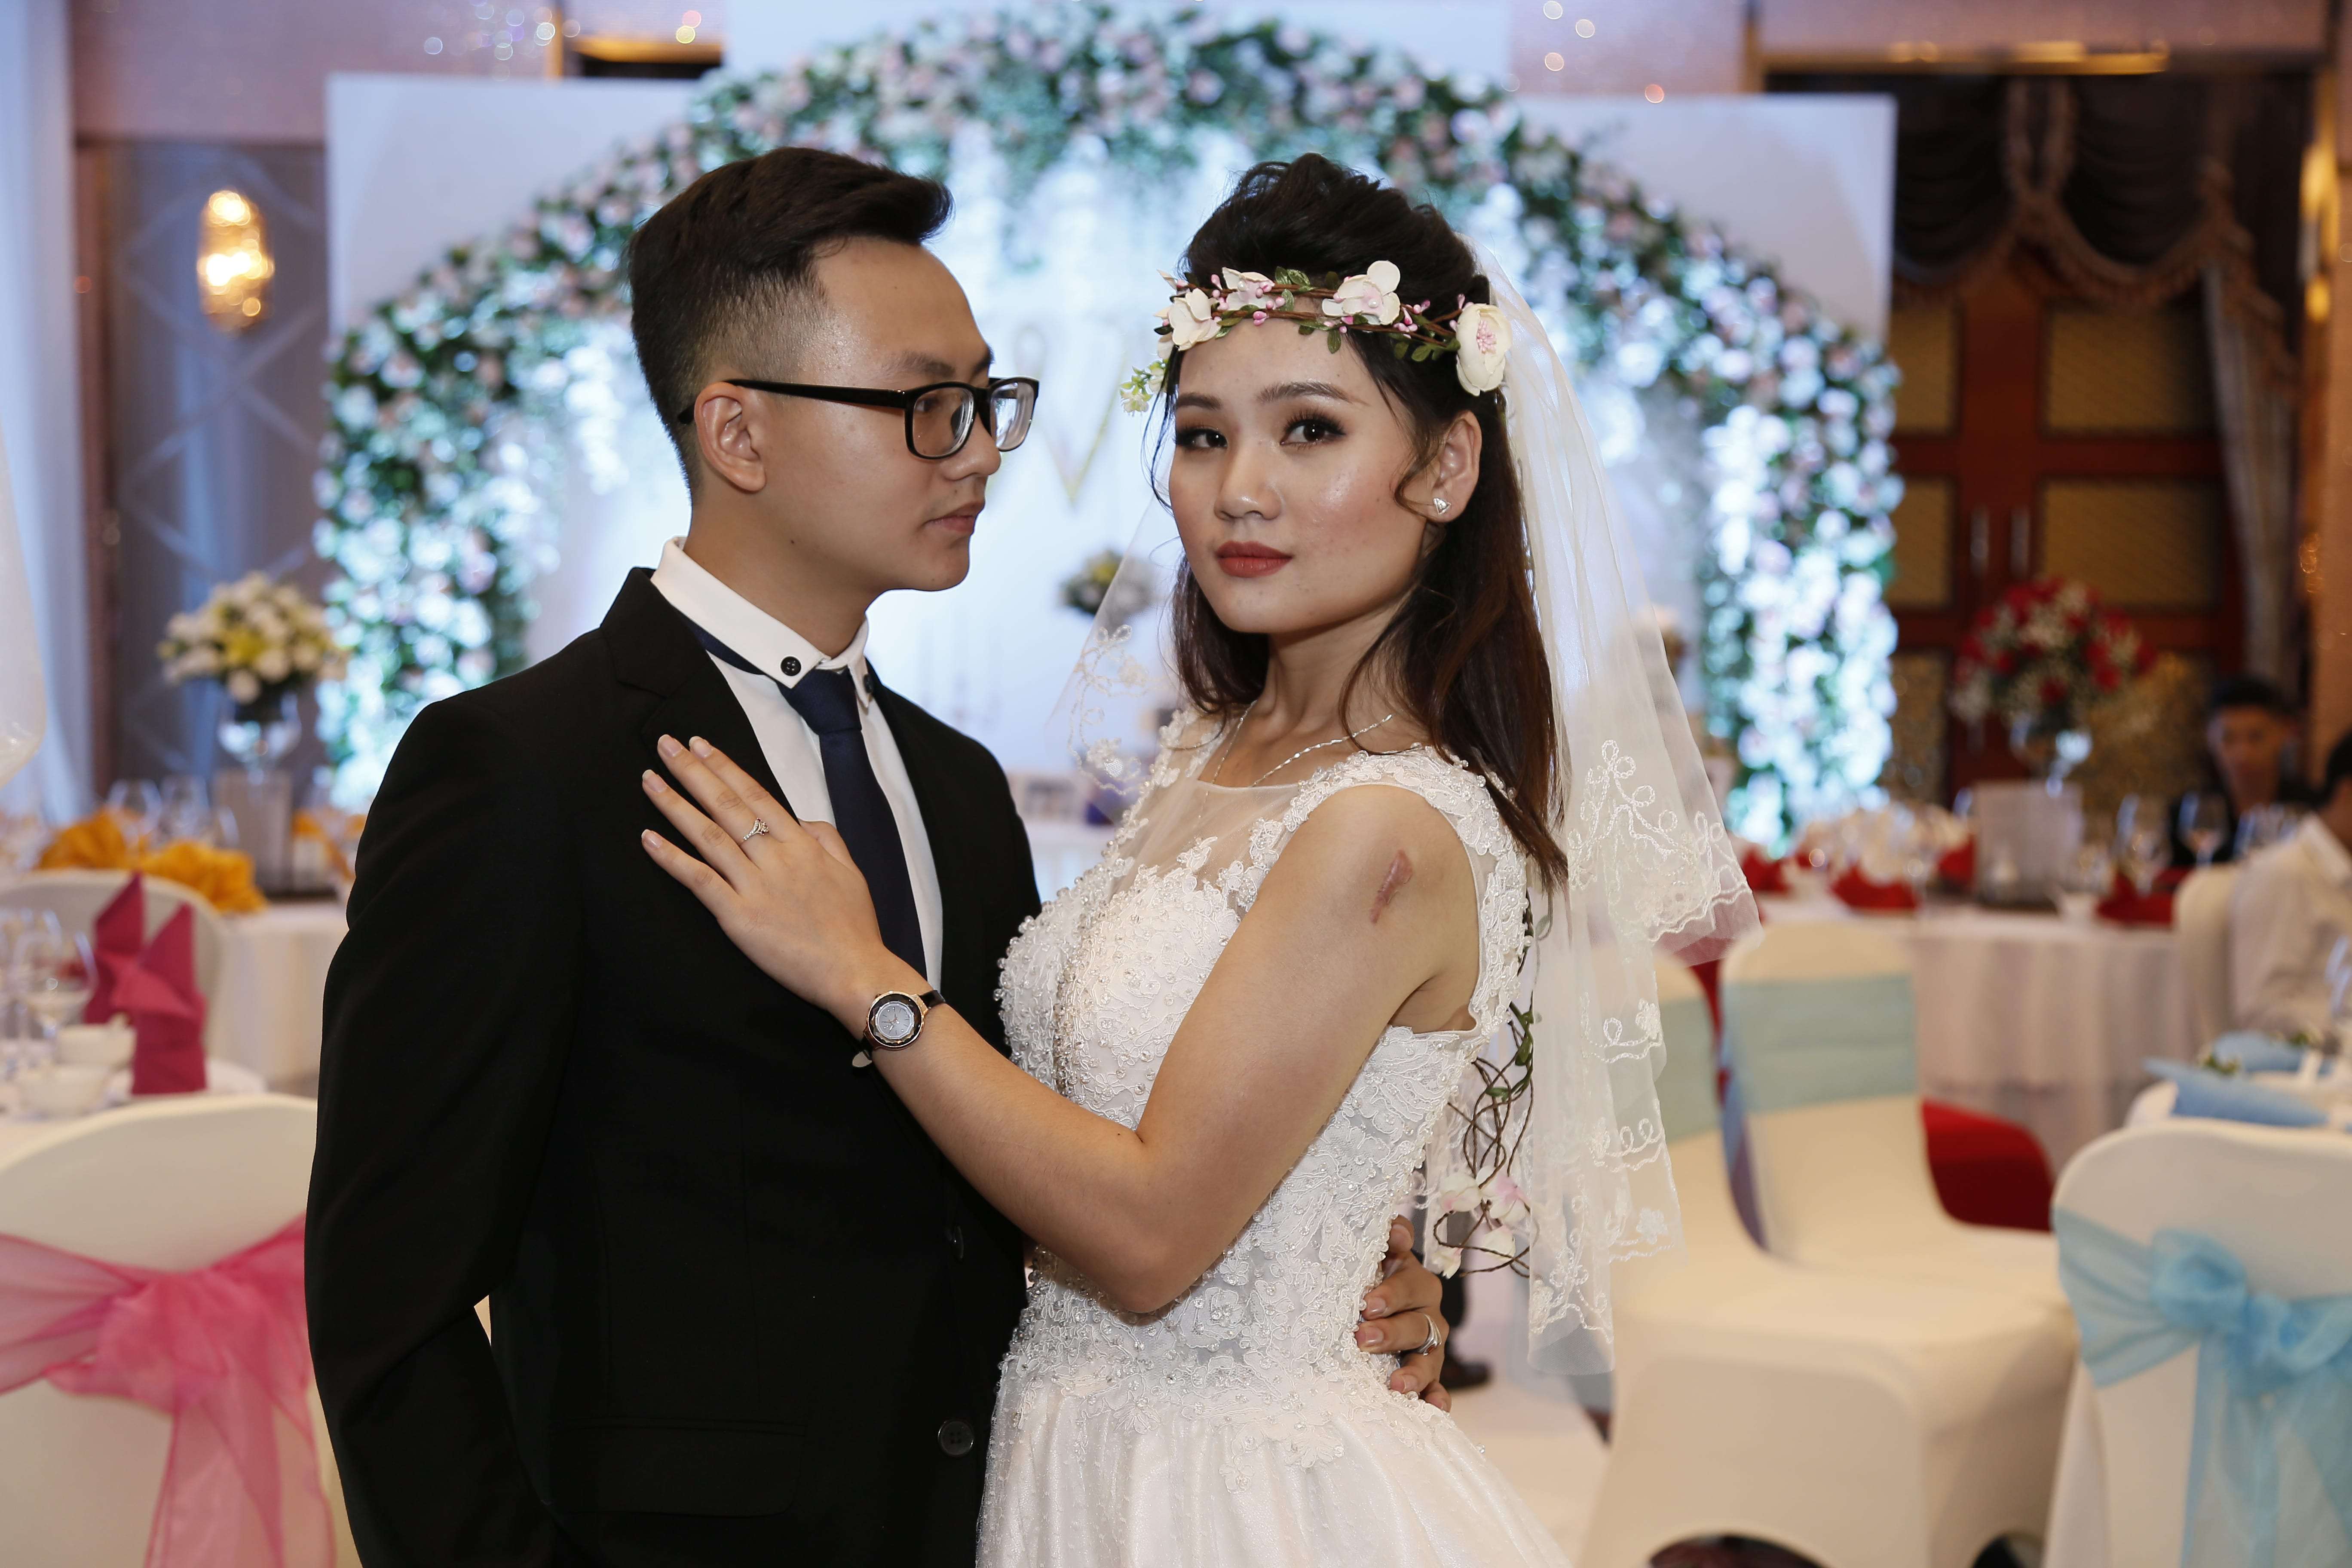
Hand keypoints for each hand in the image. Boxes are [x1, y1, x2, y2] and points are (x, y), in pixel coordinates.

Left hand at [638, 735, 918, 1026]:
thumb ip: (825, 838)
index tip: (701, 744)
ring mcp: (755, 886)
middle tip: (666, 744)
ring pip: (708, 835)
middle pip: (727, 805)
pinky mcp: (739, 917)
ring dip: (675, 804)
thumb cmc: (854, 927)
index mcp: (802, 844)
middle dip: (693, 771)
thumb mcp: (849, 871)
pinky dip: (672, 858)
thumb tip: (799, 819)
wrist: (855, 971)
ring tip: (650, 779)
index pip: (756, 795)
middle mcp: (776, 857)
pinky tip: (649, 838)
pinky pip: (699, 880)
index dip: (725, 767)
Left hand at [1356, 1216, 1451, 1410]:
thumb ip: (1382, 1235)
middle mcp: (1426, 1311)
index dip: (1392, 1292)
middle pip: (1417, 1322)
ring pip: (1429, 1357)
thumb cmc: (1361, 1276)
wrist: (1364, 1305)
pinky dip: (1436, 1399)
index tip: (1367, 1303)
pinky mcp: (1429, 1373)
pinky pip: (1437, 1388)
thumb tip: (1395, 1232)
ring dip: (1414, 1372)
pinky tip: (1432, 1410)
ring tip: (1395, 1384)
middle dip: (1391, 1332)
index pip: (1409, 1282)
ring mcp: (1429, 1345)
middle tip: (1362, 1340)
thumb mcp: (1367, 1252)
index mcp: (1411, 1279)